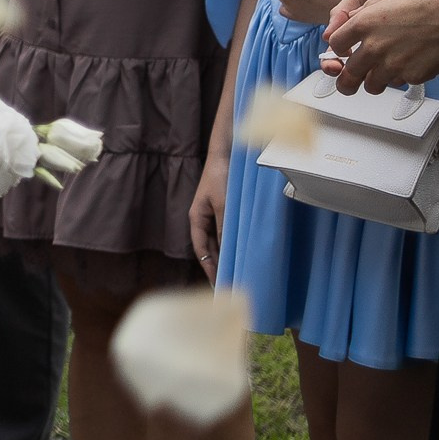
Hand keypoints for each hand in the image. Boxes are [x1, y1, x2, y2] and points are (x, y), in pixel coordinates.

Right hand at [190, 151, 228, 274]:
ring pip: (219, 241)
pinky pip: (227, 232)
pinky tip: (242, 252)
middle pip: (208, 248)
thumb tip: (227, 253)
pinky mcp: (225, 210)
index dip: (208, 267)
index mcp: (196, 218)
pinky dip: (232, 243)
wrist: (227, 154)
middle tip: (229, 284)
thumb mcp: (224, 205)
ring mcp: (214, 214)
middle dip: (217, 265)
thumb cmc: (221, 178)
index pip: (201, 249)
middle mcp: (204, 219)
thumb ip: (224, 228)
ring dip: (226, 256)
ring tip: (237, 272)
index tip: (218, 284)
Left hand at [324, 0, 438, 93]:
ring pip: (371, 85)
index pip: (335, 45)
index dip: (338, 48)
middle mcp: (374, 47)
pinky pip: (398, 83)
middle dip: (347, 78)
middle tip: (347, 82)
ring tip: (377, 76)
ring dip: (372, 81)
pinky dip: (399, 78)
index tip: (343, 50)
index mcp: (363, 24)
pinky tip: (406, 66)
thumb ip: (365, 10)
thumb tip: (352, 19)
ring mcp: (394, 64)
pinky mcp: (414, 75)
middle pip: (348, 73)